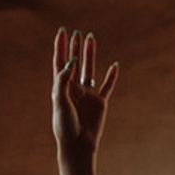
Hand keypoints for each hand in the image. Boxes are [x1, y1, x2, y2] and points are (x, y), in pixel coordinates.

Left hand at [51, 27, 118, 160]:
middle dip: (74, 48)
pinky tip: (115, 65)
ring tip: (91, 39)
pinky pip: (107, 86)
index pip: (60, 62)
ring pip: (89, 69)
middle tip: (77, 32)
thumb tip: (71, 62)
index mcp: (61, 87)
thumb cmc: (65, 125)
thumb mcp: (60, 101)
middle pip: (74, 62)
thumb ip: (63, 80)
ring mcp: (87, 94)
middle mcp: (74, 88)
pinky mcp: (100, 102)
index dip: (60, 46)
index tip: (62, 31)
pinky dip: (111, 76)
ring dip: (90, 55)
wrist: (78, 144)